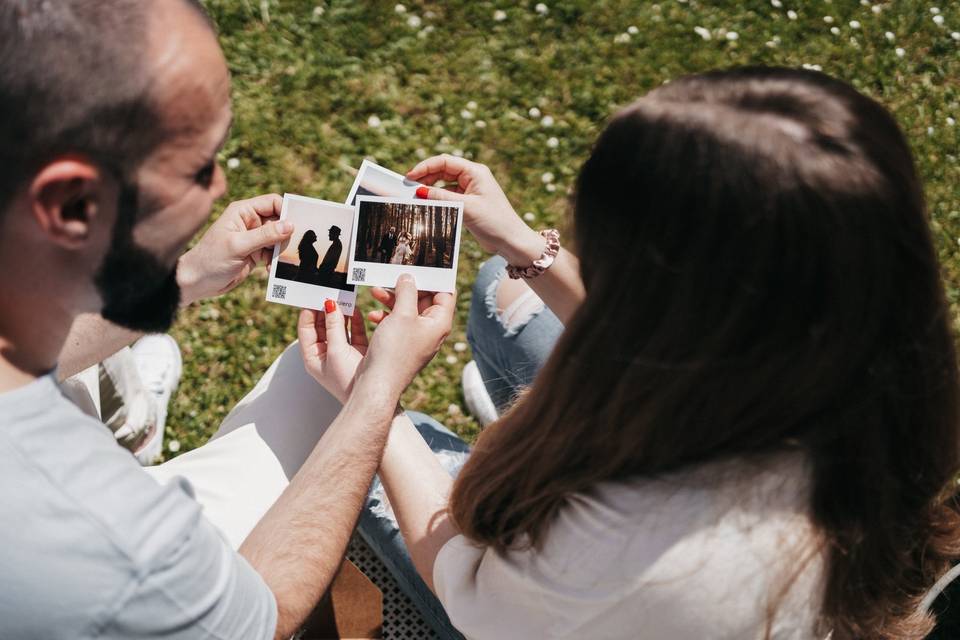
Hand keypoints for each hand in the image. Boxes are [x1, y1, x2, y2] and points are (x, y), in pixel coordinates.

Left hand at [177, 194, 292, 304]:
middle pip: (279, 220)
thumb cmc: (211, 259)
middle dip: (287, 233)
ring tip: (277, 261)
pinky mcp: (256, 252)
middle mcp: (250, 221)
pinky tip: (270, 270)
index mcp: (243, 211)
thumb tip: (290, 225)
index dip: (286, 211)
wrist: (198, 282)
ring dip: (282, 250)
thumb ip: (265, 235)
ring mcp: (254, 237)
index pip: (272, 202)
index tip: (297, 225)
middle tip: (291, 246)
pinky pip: (274, 252)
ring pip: (279, 238)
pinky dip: (276, 260)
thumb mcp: (238, 246)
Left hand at [298, 301, 368, 403]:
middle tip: (329, 291)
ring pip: (338, 326)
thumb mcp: (336, 351)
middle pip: (322, 325)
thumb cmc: (348, 381)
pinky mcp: (358, 350)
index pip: (306, 329)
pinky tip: (355, 309)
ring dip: (340, 312)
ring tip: (342, 296)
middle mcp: (326, 354)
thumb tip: (329, 304)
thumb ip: (333, 326)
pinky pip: (354, 330)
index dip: (309, 311)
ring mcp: (343, 351)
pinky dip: (355, 319)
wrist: (372, 398)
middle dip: (325, 309)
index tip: (313, 295)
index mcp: (312, 357)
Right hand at [361, 275, 455, 398]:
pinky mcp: (403, 343)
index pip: (445, 292)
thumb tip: (409, 277)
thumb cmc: (394, 351)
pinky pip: (397, 322)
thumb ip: (407, 291)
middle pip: (424, 298)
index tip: (423, 263)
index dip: (435, 277)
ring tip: (376, 292)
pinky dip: (386, 315)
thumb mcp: (402, 314)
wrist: (378, 384)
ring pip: (408, 309)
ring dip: (393, 299)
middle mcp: (431, 329)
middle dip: (407, 286)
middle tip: (393, 274)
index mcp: (439, 322)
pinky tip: (372, 315)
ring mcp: (417, 337)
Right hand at [407, 154, 543, 265]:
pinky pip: (448, 196)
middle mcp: (472, 178)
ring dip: (430, 189)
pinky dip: (438, 199)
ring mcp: (470, 190)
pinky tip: (428, 204)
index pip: (445, 161)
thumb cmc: (495, 222)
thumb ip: (442, 198)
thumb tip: (420, 191)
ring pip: (444, 184)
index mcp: (475, 172)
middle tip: (409, 187)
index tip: (411, 176)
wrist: (510, 241)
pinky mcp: (468, 203)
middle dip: (426, 177)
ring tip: (417, 196)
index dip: (426, 166)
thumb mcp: (466, 208)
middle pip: (443, 170)